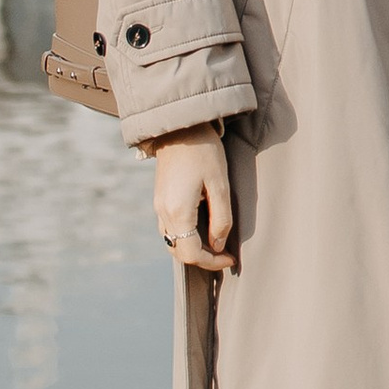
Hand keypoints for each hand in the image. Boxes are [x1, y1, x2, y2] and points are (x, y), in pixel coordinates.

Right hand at [145, 130, 236, 270]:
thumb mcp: (220, 185)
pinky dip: (184, 236)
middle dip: (202, 259)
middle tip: (224, 254)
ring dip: (192, 248)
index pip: (191, 253)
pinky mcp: (160, 198)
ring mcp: (158, 206)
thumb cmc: (204, 152)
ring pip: (172, 241)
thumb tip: (218, 245)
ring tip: (214, 243)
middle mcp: (164, 213)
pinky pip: (169, 228)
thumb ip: (221, 219)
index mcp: (178, 212)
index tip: (230, 259)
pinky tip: (201, 228)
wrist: (180, 126)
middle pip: (179, 251)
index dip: (212, 262)